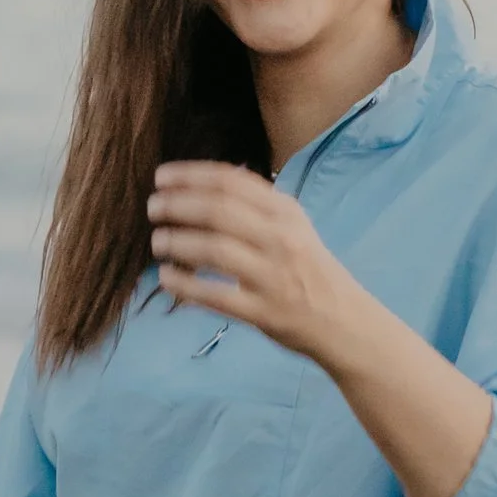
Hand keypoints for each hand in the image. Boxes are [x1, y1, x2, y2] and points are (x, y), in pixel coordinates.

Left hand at [147, 160, 367, 368]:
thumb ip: (256, 205)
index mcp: (285, 212)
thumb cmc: (309, 269)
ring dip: (177, 242)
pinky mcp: (264, 312)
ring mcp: (272, 277)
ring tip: (158, 241)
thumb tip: (203, 183)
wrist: (344, 320)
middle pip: (218, 211)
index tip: (161, 177)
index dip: (190, 176)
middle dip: (177, 205)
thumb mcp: (293, 227)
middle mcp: (280, 239)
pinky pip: (215, 296)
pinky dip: (185, 285)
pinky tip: (166, 277)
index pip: (231, 181)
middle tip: (152, 208)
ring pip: (214, 250)